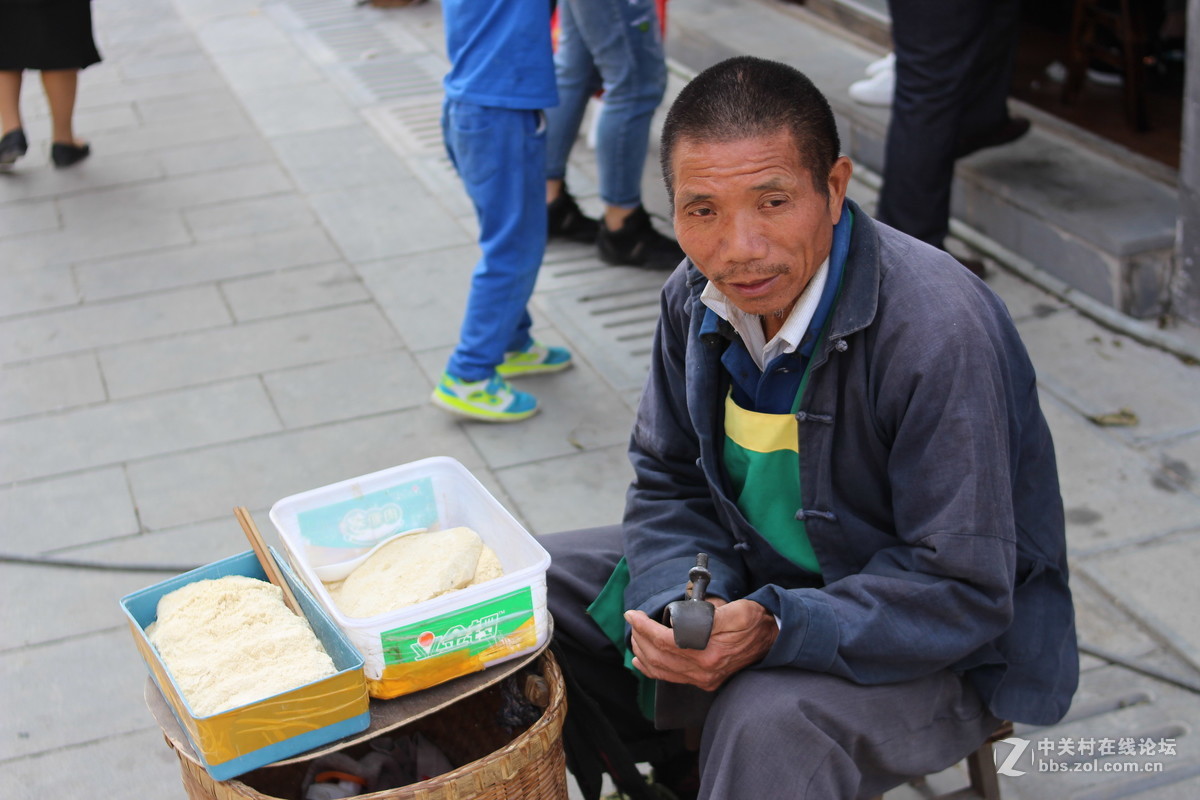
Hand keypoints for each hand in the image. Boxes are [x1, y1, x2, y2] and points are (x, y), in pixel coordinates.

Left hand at [625, 599, 777, 691]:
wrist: (773, 639)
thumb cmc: (754, 621)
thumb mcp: (735, 611)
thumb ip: (709, 615)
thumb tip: (681, 621)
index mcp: (709, 652)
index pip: (665, 642)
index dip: (644, 628)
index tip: (633, 614)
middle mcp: (704, 671)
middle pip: (659, 657)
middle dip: (640, 637)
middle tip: (632, 620)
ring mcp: (704, 679)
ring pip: (661, 670)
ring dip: (643, 652)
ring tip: (634, 636)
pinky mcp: (705, 681)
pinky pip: (670, 678)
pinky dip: (652, 669)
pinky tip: (641, 661)